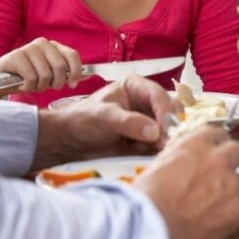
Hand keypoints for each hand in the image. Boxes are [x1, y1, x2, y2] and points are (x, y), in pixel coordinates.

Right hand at [0, 37, 83, 97]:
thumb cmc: (27, 77)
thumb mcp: (49, 74)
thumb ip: (66, 73)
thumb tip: (87, 75)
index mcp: (54, 46)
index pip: (72, 55)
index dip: (76, 71)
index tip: (73, 84)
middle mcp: (42, 44)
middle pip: (60, 67)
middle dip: (56, 83)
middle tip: (47, 87)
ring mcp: (29, 48)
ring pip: (45, 75)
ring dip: (40, 87)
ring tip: (32, 85)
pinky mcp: (16, 56)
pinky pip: (31, 78)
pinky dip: (28, 87)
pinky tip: (22, 84)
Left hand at [32, 75, 175, 169]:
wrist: (68, 143)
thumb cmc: (82, 120)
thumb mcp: (104, 117)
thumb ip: (129, 122)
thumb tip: (156, 131)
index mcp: (136, 86)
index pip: (158, 95)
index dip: (164, 111)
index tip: (165, 129)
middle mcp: (146, 101)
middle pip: (170, 110)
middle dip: (169, 126)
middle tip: (165, 141)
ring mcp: (148, 120)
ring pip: (168, 127)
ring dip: (165, 139)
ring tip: (155, 149)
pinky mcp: (146, 138)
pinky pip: (160, 143)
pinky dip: (156, 149)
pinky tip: (143, 152)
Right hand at [136, 126, 238, 238]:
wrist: (148, 226)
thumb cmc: (146, 198)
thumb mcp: (160, 163)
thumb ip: (182, 156)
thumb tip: (189, 159)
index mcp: (198, 144)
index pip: (219, 134)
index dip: (217, 145)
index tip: (215, 153)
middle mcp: (218, 159)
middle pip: (238, 152)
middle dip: (231, 162)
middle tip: (221, 177)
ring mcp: (230, 184)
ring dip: (233, 190)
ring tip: (215, 205)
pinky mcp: (236, 210)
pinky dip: (231, 216)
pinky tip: (214, 222)